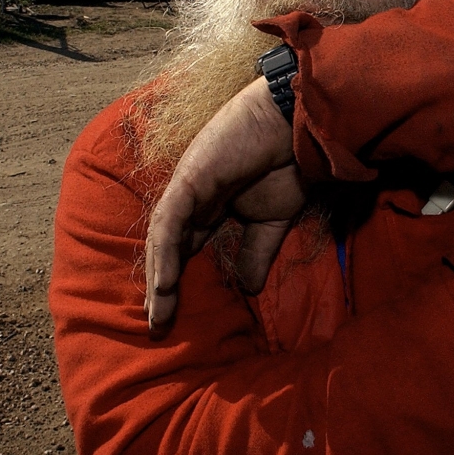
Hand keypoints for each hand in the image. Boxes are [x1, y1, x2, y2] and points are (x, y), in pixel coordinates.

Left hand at [144, 76, 304, 328]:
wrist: (296, 127)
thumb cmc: (287, 165)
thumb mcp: (272, 223)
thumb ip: (256, 253)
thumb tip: (250, 290)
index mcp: (209, 208)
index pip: (183, 250)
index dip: (176, 283)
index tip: (175, 319)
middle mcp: (192, 199)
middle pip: (165, 249)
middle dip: (159, 288)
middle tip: (157, 327)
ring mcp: (188, 188)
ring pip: (161, 239)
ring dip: (157, 277)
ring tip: (157, 313)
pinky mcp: (190, 179)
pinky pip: (169, 221)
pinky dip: (165, 252)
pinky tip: (163, 283)